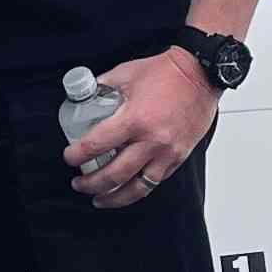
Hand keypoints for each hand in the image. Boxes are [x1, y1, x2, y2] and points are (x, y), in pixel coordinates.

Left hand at [63, 48, 218, 210]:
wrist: (200, 74)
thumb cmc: (166, 72)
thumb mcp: (126, 73)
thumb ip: (103, 86)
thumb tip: (84, 96)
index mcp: (134, 119)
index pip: (96, 145)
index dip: (77, 155)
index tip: (70, 157)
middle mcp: (151, 141)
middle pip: (113, 175)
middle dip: (91, 184)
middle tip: (79, 182)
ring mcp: (167, 152)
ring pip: (136, 188)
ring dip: (114, 198)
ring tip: (100, 199)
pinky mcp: (178, 157)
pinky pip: (155, 181)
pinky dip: (138, 189)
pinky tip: (127, 189)